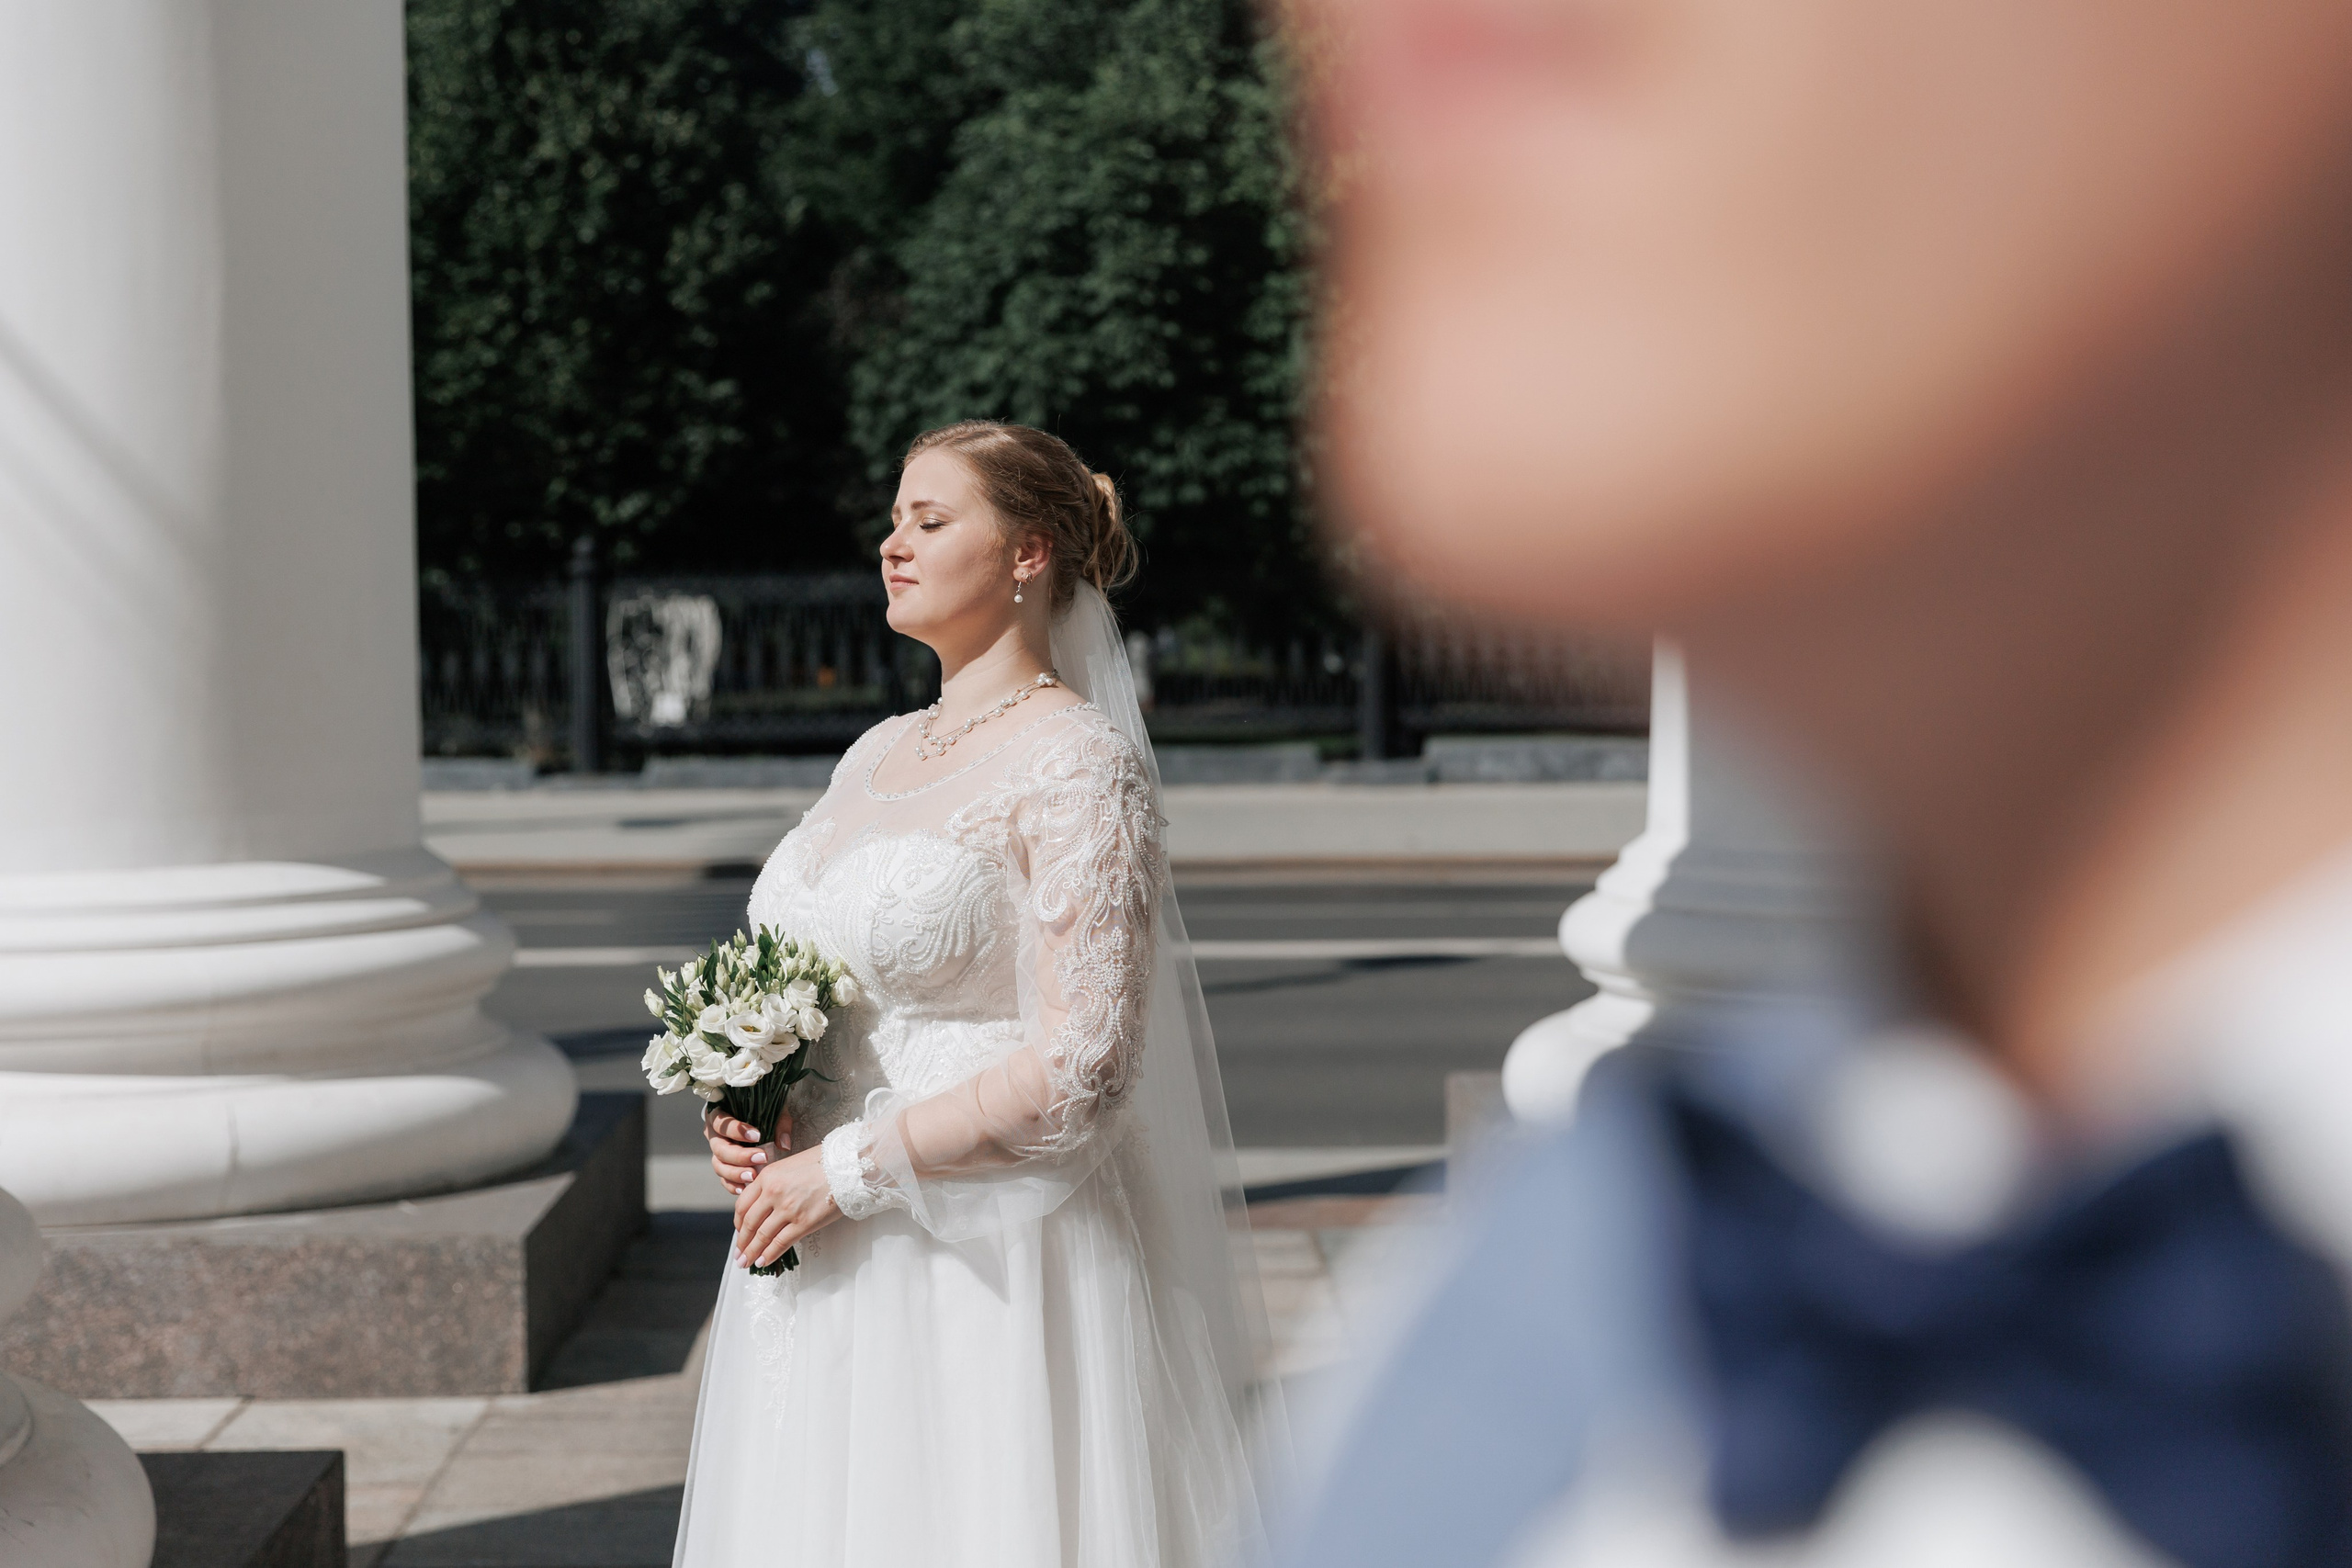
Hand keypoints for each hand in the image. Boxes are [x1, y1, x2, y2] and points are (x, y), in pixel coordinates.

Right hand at [706, 1105, 792, 1196]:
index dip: (737, 1130)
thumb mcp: (773, 1110)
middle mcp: (714, 1136)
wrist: (758, 1120)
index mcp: (719, 1116)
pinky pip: (723, 1179)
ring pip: (719, 1166)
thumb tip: (784, 1144)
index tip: (757, 1136)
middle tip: (761, 1158)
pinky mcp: (723, 1168)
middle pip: (720, 1149)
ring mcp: (717, 1154)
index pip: (722, 1123)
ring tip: (753, 1177)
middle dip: (740, 1156)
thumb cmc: (764, 1111)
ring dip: (736, 1173)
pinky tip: (744, 1188)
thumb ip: (780, 1123)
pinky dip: (732, 1185)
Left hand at [733, 1145, 841, 1268]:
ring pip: (762, 1235)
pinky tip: (763, 1261)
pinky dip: (769, 1254)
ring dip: (752, 1252)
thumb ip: (774, 1182)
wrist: (847, 1165)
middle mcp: (773, 1192)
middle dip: (742, 1242)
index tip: (739, 1232)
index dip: (738, 1222)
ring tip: (746, 1262)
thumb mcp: (790, 1165)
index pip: (743, 1204)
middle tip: (739, 1254)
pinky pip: (781, 1242)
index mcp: (768, 1176)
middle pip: (749, 1223)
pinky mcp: (804, 1222)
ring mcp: (788, 1208)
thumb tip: (766, 1203)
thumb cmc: (823, 1162)